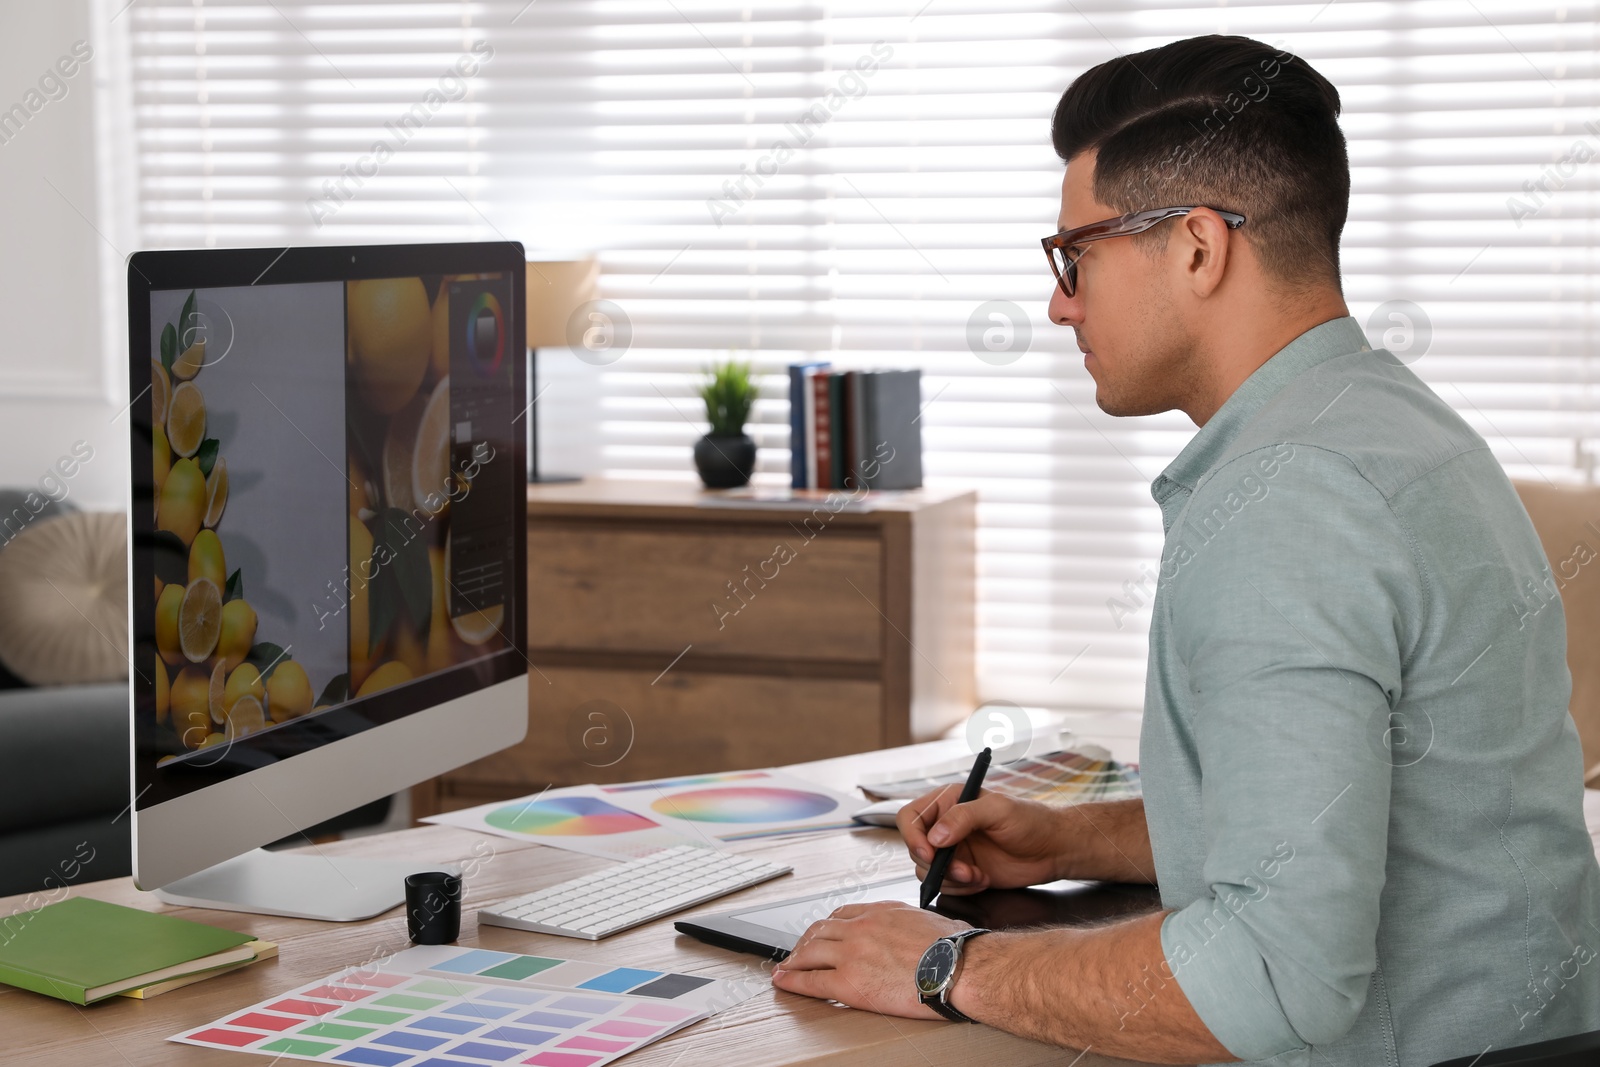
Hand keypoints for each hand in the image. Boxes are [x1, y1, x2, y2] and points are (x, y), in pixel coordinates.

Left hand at [771, 902, 970, 1018]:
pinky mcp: (849, 981)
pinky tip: (784, 981)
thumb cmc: (955, 948)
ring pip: (810, 952)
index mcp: (881, 911)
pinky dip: (793, 980)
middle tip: (798, 950)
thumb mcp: (930, 920)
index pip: (843, 913)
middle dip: (805, 940)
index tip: (823, 932)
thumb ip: (911, 923)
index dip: (828, 925)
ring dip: (794, 959)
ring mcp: (852, 953)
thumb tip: (918, 932)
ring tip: (787, 966)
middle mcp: (862, 927)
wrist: (959, 967)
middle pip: (820, 930)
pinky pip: (811, 980)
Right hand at [897, 787, 1066, 894]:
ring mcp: (953, 850)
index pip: (910, 817)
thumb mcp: (998, 810)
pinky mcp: (962, 872)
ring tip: (978, 876)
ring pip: (927, 871)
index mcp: (948, 801)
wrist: (1052, 849)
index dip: (913, 837)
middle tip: (965, 870)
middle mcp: (945, 825)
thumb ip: (963, 817)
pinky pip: (944, 885)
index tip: (930, 854)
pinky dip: (960, 888)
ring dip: (950, 879)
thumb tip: (935, 837)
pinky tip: (983, 880)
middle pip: (915, 848)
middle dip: (938, 865)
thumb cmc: (1030, 821)